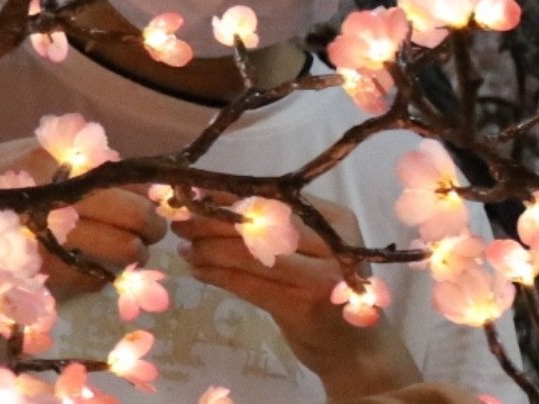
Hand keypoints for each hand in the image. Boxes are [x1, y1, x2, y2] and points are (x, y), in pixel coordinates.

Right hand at [0, 137, 166, 294]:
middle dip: (154, 226)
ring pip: (124, 251)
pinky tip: (98, 267)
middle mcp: (70, 196)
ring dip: (137, 254)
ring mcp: (57, 234)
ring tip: (134, 251)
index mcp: (73, 162)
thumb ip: (92, 164)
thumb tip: (145, 184)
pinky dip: (104, 275)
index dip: (154, 194)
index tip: (160, 200)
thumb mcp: (48, 152)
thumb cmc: (4, 174)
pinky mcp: (44, 268)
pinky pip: (93, 278)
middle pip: (137, 215)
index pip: (133, 179)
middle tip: (153, 231)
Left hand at [172, 192, 421, 399]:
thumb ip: (279, 228)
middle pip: (263, 224)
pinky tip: (198, 269)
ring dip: (210, 249)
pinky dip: (219, 276)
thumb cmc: (328, 290)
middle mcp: (332, 244)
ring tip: (184, 245)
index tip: (197, 190)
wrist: (358, 348)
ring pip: (252, 255)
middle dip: (215, 220)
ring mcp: (320, 277)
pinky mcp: (302, 308)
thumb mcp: (314, 250)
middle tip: (180, 217)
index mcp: (336, 220)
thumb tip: (215, 200)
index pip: (276, 199)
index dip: (234, 195)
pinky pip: (250, 286)